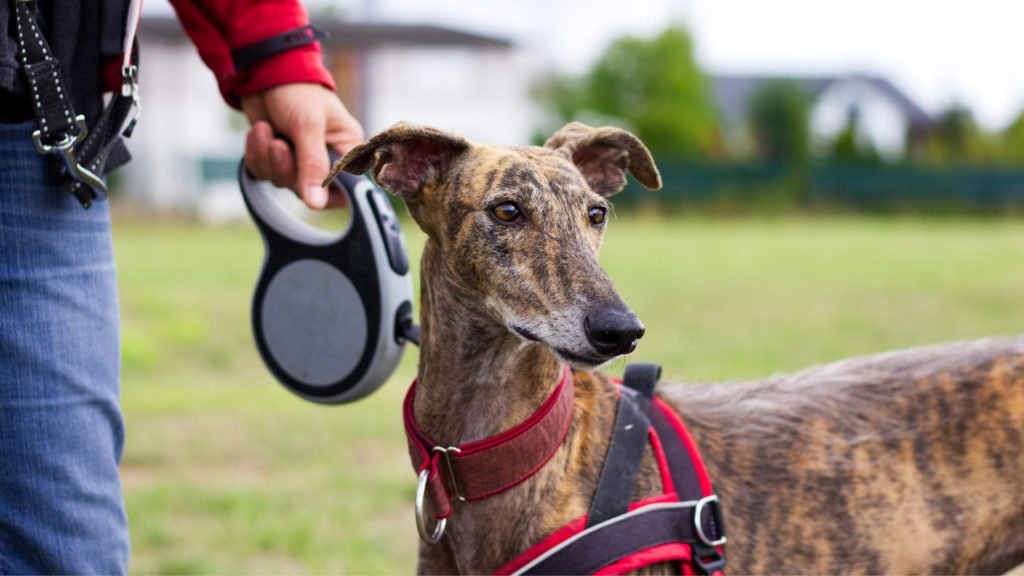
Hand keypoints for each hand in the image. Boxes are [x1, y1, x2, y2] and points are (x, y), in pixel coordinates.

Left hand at [241, 83, 363, 208]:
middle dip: (286, 169)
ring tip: (265, 131)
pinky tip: (259, 132)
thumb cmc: (297, 91)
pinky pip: (264, 173)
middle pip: (308, 190)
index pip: (346, 188)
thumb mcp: (308, 126)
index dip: (326, 192)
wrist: (263, 71)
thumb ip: (313, 166)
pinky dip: (256, 155)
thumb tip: (317, 204)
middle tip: (278, 145)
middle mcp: (326, 158)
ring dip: (267, 158)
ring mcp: (300, 159)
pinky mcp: (277, 157)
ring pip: (282, 182)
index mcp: (346, 149)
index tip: (306, 183)